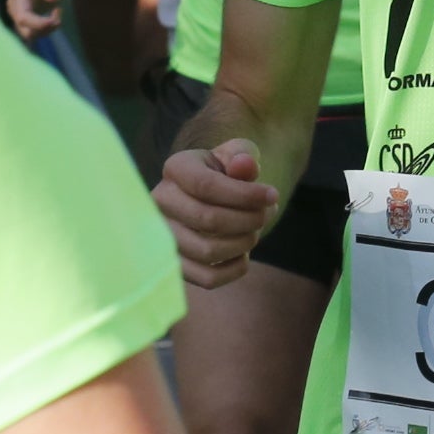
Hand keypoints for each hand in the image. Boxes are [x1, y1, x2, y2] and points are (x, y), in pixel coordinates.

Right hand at [5, 0, 92, 40]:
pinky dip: (46, 30)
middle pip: (24, 29)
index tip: (57, 21)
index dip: (39, 24)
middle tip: (59, 14)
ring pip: (29, 34)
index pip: (23, 17)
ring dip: (46, 30)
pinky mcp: (25, 19)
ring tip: (58, 12)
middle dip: (45, 28)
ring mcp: (18, 13)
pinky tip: (54, 17)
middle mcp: (15, 4)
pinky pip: (33, 33)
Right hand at [155, 142, 279, 288]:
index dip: (245, 194)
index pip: (206, 185)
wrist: (211, 196)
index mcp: (176, 169)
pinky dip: (235, 268)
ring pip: (207, 251)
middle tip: (266, 214)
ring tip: (256, 231)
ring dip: (244, 243)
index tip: (273, 195)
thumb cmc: (227, 173)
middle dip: (249, 219)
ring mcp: (162, 237)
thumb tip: (244, 166)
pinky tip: (243, 253)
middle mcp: (159, 202)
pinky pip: (207, 278)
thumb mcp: (237, 155)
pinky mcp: (174, 265)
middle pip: (208, 219)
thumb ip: (242, 155)